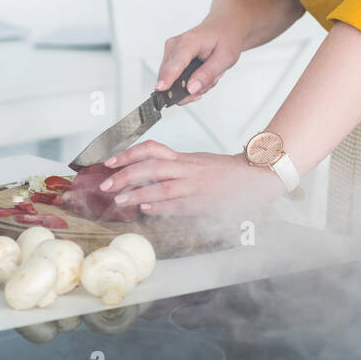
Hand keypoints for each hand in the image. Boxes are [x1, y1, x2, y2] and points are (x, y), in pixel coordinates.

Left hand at [100, 140, 285, 216]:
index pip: (152, 150)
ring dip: (136, 194)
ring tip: (119, 200)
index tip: (110, 161)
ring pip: (161, 188)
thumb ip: (174, 169)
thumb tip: (145, 178)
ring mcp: (194, 187)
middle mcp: (188, 170)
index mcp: (185, 158)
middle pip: (151, 168)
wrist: (254, 179)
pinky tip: (145, 209)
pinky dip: (159, 207)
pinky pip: (176, 206)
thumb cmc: (225, 173)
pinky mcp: (201, 204)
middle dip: (125, 176)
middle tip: (106, 184)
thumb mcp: (198, 163)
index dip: (129, 154)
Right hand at [157, 16, 247, 103]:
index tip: (161, 89)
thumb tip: (191, 89)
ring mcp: (170, 51)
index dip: (168, 78)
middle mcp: (175, 45)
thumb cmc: (226, 37)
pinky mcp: (171, 57)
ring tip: (209, 74)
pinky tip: (202, 73)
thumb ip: (207, 74)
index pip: (175, 64)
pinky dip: (191, 81)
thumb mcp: (226, 57)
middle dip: (192, 88)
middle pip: (171, 78)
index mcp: (189, 41)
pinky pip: (175, 79)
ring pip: (174, 82)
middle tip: (211, 80)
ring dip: (194, 85)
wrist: (224, 25)